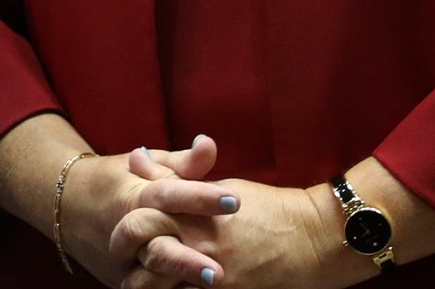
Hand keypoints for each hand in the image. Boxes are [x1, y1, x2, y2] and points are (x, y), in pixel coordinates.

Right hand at [45, 137, 235, 286]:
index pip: (168, 195)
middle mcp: (126, 230)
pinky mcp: (121, 278)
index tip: (234, 202)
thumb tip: (209, 144)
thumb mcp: (149, 164)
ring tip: (211, 288)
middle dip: (184, 261)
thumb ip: (182, 162)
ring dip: (177, 283)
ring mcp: (121, 259)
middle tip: (219, 272)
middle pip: (154, 246)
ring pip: (147, 276)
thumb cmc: (121, 180)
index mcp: (136, 196)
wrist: (68, 205)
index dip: (199, 197)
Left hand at [144, 176, 354, 288]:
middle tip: (123, 270)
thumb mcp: (215, 188)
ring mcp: (214, 274)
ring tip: (139, 286)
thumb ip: (171, 178)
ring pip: (164, 287)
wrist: (315, 238)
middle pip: (146, 259)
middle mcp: (198, 244)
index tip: (119, 238)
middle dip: (130, 266)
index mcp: (192, 213)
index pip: (140, 221)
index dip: (124, 232)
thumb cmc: (266, 208)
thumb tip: (135, 159)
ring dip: (149, 287)